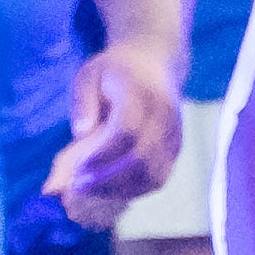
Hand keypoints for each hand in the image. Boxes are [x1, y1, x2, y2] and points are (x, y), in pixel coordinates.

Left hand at [45, 42, 182, 215]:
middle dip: (109, 180)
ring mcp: (174, 134)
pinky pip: (159, 178)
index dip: (103, 154)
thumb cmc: (114, 71)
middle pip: (142, 158)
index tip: (79, 167)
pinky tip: (112, 190)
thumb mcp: (89, 75)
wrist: (155, 63)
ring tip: (93, 192)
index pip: (127, 130)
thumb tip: (80, 133)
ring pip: (154, 174)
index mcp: (140, 93)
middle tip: (79, 187)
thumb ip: (83, 102)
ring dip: (122, 190)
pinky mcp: (176, 148)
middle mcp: (164, 116)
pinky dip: (135, 190)